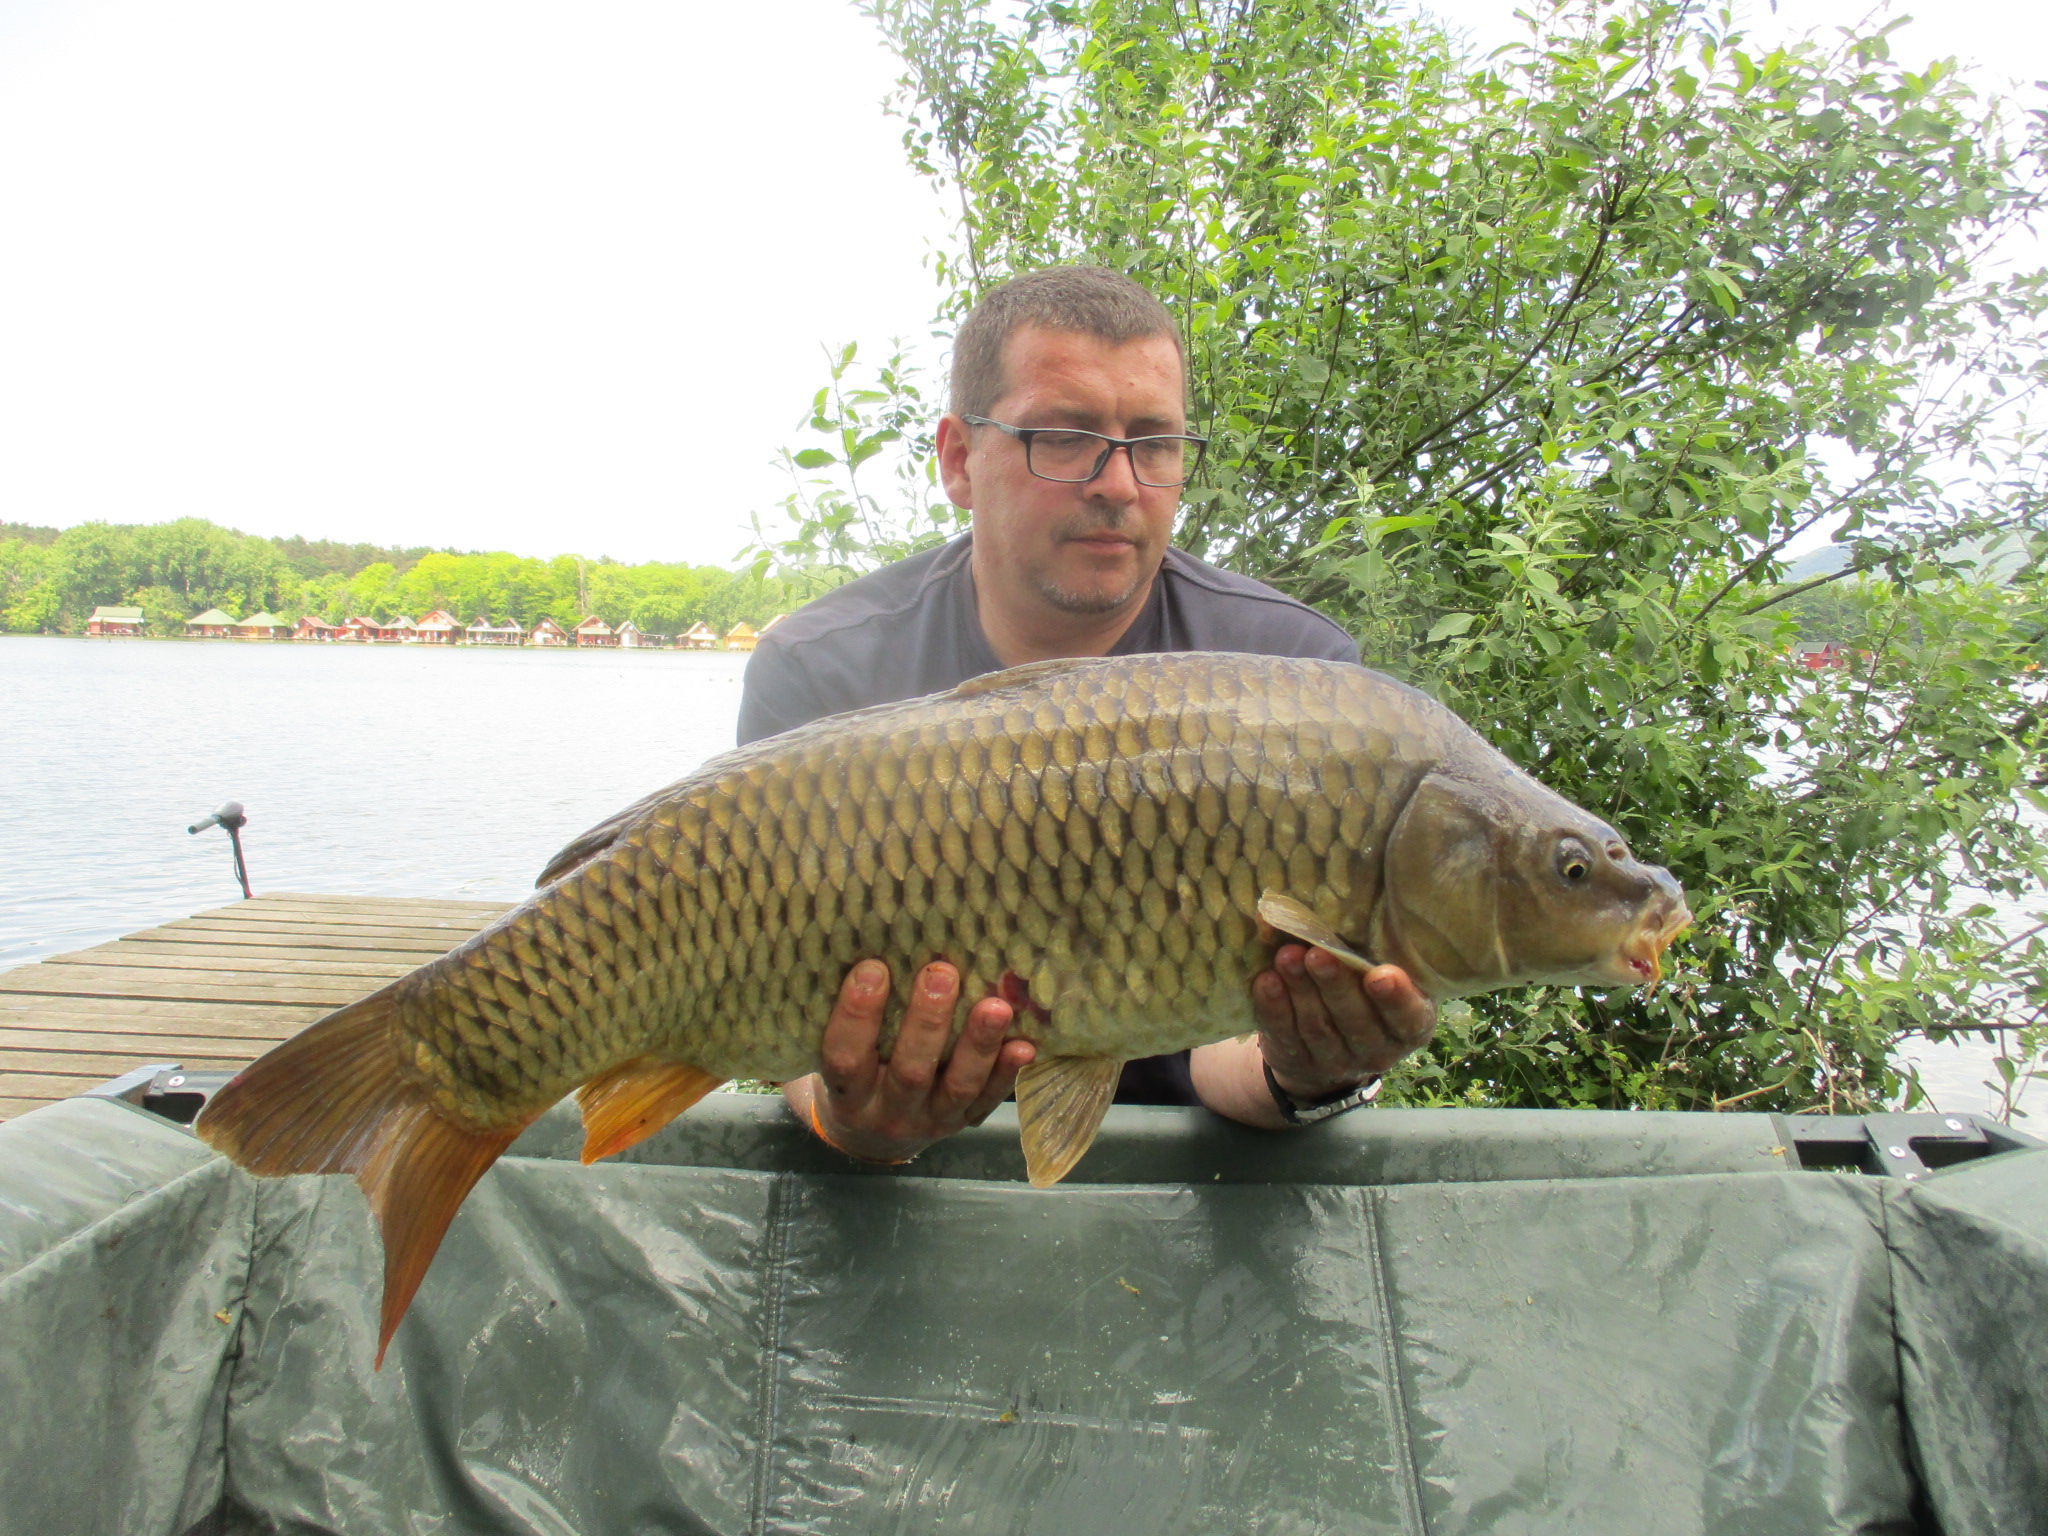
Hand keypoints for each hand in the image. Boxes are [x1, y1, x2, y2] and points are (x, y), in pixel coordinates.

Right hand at [785, 958, 1034, 1162]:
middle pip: (911, 1072)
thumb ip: (854, 1016)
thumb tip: (875, 939)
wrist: (874, 1136)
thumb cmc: (856, 1073)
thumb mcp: (843, 1051)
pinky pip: (989, 1099)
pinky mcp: (965, 1121)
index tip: (872, 968)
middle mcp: (889, 1111)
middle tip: (942, 973)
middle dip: (928, 1022)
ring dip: (979, 1044)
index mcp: (849, 1093)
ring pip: (959, 1087)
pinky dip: (1007, 1073)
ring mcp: (932, 1120)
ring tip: (997, 1006)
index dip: (856, 1016)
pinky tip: (1025, 1045)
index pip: (846, 1057)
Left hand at [1253, 945, 1435, 1100]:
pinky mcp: (1301, 1062)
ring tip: (1287, 957)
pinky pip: (1286, 1036)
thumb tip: (1343, 901)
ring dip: (1301, 990)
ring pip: (1318, 1027)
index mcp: (1413, 1024)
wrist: (1333, 1042)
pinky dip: (1275, 1008)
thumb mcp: (1383, 973)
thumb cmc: (1367, 991)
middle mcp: (1379, 1049)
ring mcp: (1338, 1061)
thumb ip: (1374, 953)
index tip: (1381, 975)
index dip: (1396, 999)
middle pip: (1357, 1021)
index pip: (1409, 1017)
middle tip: (1318, 954)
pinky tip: (1266, 982)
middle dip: (1336, 985)